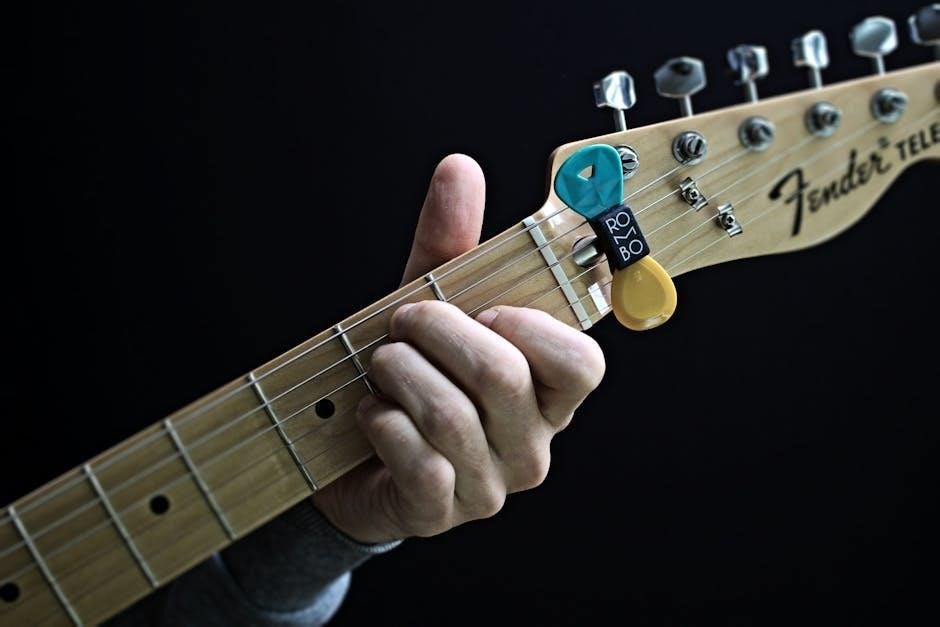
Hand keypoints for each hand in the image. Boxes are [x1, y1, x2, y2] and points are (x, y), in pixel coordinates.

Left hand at [312, 154, 604, 543]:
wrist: (358, 451)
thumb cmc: (412, 374)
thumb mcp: (433, 305)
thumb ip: (450, 243)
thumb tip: (459, 169)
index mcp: (547, 392)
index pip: (581, 364)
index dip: (531, 327)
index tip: (487, 307)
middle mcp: (531, 442)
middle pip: (502, 375)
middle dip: (436, 330)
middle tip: (403, 319)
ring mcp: (490, 484)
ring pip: (450, 414)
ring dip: (397, 372)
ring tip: (382, 365)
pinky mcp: (441, 512)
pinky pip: (417, 459)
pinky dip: (381, 422)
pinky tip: (373, 413)